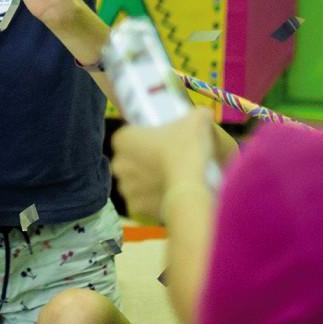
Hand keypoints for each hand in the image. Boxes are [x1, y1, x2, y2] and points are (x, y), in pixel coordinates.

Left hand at [110, 121, 225, 222]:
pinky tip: (168, 195)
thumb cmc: (187, 149)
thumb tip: (204, 114)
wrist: (192, 188)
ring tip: (170, 179)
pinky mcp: (135, 209)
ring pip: (135, 182)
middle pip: (130, 160)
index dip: (145, 139)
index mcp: (123, 139)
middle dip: (143, 162)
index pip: (129, 136)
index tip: (161, 142)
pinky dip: (152, 201)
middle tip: (168, 160)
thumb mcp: (197, 120)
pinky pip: (142, 202)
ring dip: (147, 182)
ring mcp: (126, 188)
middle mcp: (118, 164)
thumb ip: (198, 114)